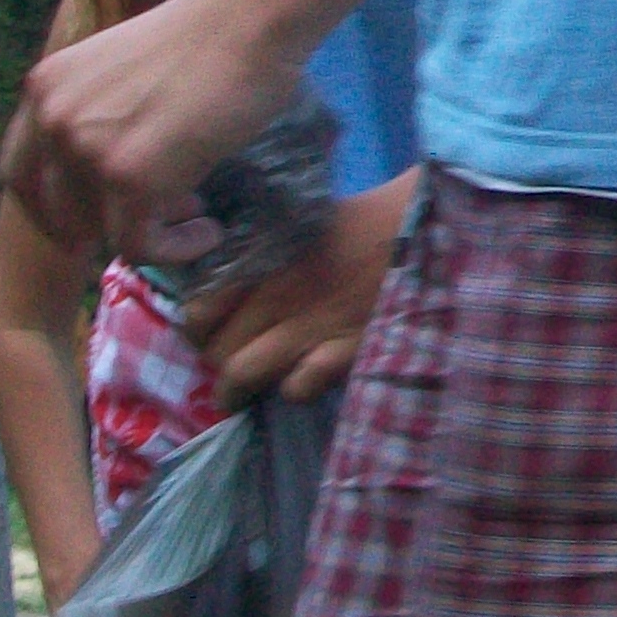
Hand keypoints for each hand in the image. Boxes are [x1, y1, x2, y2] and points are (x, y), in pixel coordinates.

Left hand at [0, 0, 301, 257]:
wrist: (247, 19)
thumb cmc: (206, 35)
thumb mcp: (119, 71)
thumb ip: (95, 114)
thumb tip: (105, 176)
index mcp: (45, 88)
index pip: (18, 173)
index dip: (50, 208)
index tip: (87, 222)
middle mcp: (54, 120)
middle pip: (52, 212)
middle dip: (96, 231)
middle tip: (144, 228)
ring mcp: (88, 151)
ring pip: (99, 234)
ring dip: (148, 236)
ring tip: (194, 216)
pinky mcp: (132, 179)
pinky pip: (140, 246)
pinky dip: (177, 250)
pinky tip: (210, 230)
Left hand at [183, 170, 418, 402]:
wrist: (419, 229)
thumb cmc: (364, 219)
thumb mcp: (300, 222)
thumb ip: (264, 253)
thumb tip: (233, 280)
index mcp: (260, 263)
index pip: (198, 310)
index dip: (197, 329)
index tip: (206, 334)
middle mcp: (273, 297)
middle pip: (217, 350)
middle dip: (216, 364)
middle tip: (227, 366)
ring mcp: (305, 327)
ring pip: (242, 373)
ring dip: (236, 390)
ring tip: (239, 398)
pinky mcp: (340, 350)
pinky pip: (297, 387)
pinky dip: (292, 389)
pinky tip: (301, 380)